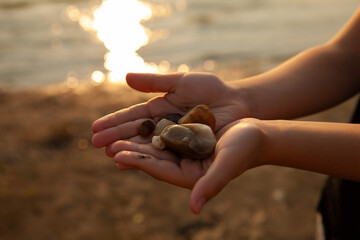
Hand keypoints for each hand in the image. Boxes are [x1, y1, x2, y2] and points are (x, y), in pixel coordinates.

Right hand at [92, 72, 248, 147]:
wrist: (237, 102)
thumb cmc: (211, 89)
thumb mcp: (181, 82)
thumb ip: (155, 82)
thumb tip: (125, 77)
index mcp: (160, 109)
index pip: (133, 117)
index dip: (114, 122)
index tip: (96, 128)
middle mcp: (163, 127)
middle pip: (136, 134)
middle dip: (116, 138)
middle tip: (97, 144)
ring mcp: (174, 140)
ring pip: (148, 146)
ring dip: (129, 150)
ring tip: (111, 155)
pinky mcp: (186, 152)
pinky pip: (165, 156)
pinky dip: (149, 159)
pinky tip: (132, 163)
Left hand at [109, 118, 265, 213]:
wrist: (256, 133)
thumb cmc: (245, 149)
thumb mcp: (228, 164)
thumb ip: (211, 185)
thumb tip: (194, 209)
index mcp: (191, 176)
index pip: (159, 170)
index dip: (139, 162)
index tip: (118, 155)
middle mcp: (184, 165)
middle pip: (152, 158)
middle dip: (130, 151)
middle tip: (106, 145)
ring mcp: (184, 150)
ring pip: (154, 145)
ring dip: (135, 140)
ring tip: (112, 136)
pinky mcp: (186, 137)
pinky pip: (163, 132)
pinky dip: (149, 129)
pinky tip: (135, 124)